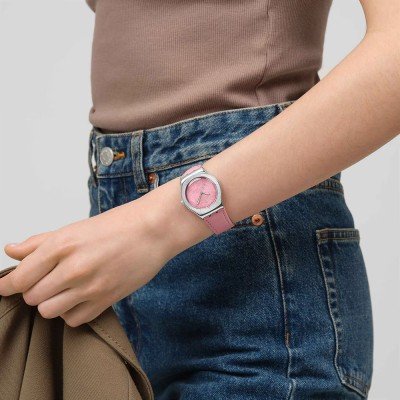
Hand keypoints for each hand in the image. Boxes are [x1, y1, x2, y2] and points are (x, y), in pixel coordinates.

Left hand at [0, 177, 209, 326]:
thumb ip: (39, 242)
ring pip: (49, 311)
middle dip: (34, 290)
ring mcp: (90, 287)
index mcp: (62, 245)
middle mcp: (73, 268)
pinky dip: (71, 312)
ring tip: (63, 289)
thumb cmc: (118, 226)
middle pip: (32, 297)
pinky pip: (73, 320)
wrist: (153, 232)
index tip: (7, 286)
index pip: (19, 278)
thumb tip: (11, 250)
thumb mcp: (75, 227)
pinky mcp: (106, 300)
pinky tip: (79, 297)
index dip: (8, 285)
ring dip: (51, 302)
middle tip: (46, 280)